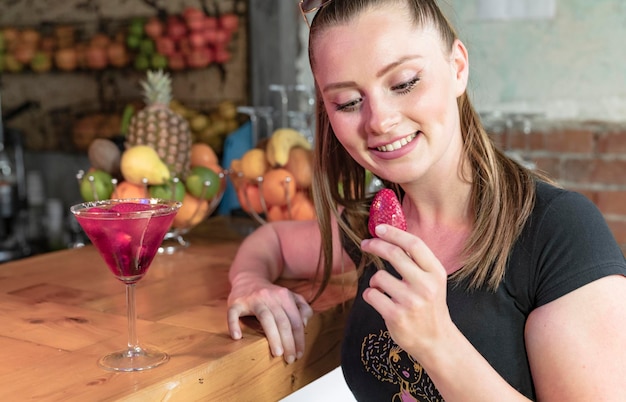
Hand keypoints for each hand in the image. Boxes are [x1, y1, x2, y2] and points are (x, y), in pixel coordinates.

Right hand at [227, 280, 312, 363]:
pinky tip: (237, 337)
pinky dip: (234, 324)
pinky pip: (233, 313)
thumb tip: (304, 323)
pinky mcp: (236, 302)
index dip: (299, 338)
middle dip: (288, 342)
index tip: (299, 354)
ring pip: (265, 318)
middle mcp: (269, 296)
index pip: (295, 320)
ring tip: (277, 353)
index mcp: (284, 296)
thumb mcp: (290, 296)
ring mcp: (252, 299)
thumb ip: (302, 308)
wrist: (248, 277)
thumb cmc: (271, 293)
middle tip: (290, 358)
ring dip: (273, 337)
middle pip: (282, 321)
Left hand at [360, 224, 451, 357]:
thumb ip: (418, 262)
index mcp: (436, 273)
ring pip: (379, 277)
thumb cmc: (430, 307)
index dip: (394, 233)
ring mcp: (411, 301)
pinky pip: (371, 295)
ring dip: (375, 281)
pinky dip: (370, 295)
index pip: (414, 244)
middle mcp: (426, 285)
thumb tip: (392, 236)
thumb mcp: (433, 281)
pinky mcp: (396, 316)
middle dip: (376, 245)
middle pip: (394, 254)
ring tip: (383, 290)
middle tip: (366, 244)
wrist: (437, 341)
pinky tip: (380, 301)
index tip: (379, 228)